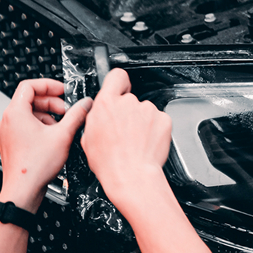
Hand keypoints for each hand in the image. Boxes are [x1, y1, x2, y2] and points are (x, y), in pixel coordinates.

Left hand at [0, 79, 91, 212]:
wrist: (23, 190)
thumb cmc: (35, 166)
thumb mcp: (63, 135)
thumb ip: (77, 115)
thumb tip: (85, 104)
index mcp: (16, 113)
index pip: (29, 85)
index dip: (48, 85)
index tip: (62, 90)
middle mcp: (8, 120)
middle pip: (30, 99)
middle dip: (52, 102)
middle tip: (67, 110)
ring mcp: (8, 132)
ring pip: (29, 113)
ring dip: (48, 115)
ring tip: (63, 126)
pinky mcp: (12, 143)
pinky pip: (26, 126)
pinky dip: (41, 126)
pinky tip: (54, 137)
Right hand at [81, 68, 172, 211]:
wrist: (132, 176)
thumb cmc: (110, 163)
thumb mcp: (88, 138)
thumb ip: (96, 118)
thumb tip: (100, 115)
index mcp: (106, 104)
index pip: (116, 76)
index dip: (119, 83)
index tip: (120, 89)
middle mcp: (128, 102)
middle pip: (130, 100)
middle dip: (129, 113)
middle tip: (125, 132)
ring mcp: (148, 110)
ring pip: (145, 112)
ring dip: (142, 123)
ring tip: (136, 142)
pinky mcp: (164, 119)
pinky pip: (159, 120)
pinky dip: (155, 130)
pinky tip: (147, 143)